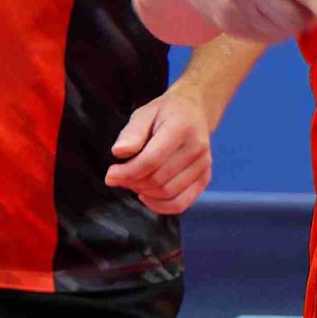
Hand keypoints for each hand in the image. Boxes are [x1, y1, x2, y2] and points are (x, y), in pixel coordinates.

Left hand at [106, 88, 214, 215]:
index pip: (151, 160)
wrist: (194, 111)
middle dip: (133, 183)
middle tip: (121, 177)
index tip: (111, 175)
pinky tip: (147, 196)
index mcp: (180, 128)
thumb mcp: (144, 113)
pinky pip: (181, 203)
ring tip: (134, 182)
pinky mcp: (205, 178)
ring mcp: (203, 165)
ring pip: (168, 193)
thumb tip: (119, 152)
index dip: (127, 172)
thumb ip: (131, 133)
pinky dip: (160, 206)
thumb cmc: (165, 112)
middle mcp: (196, 148)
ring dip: (145, 193)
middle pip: (159, 179)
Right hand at [136, 0, 316, 45]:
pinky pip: (261, 37)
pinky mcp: (224, 21)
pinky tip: (267, 11)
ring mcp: (234, 5)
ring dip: (291, 24)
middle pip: (296, 19)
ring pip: (280, 32)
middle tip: (309, 6)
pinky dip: (273, 30)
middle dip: (310, 18)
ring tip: (284, 4)